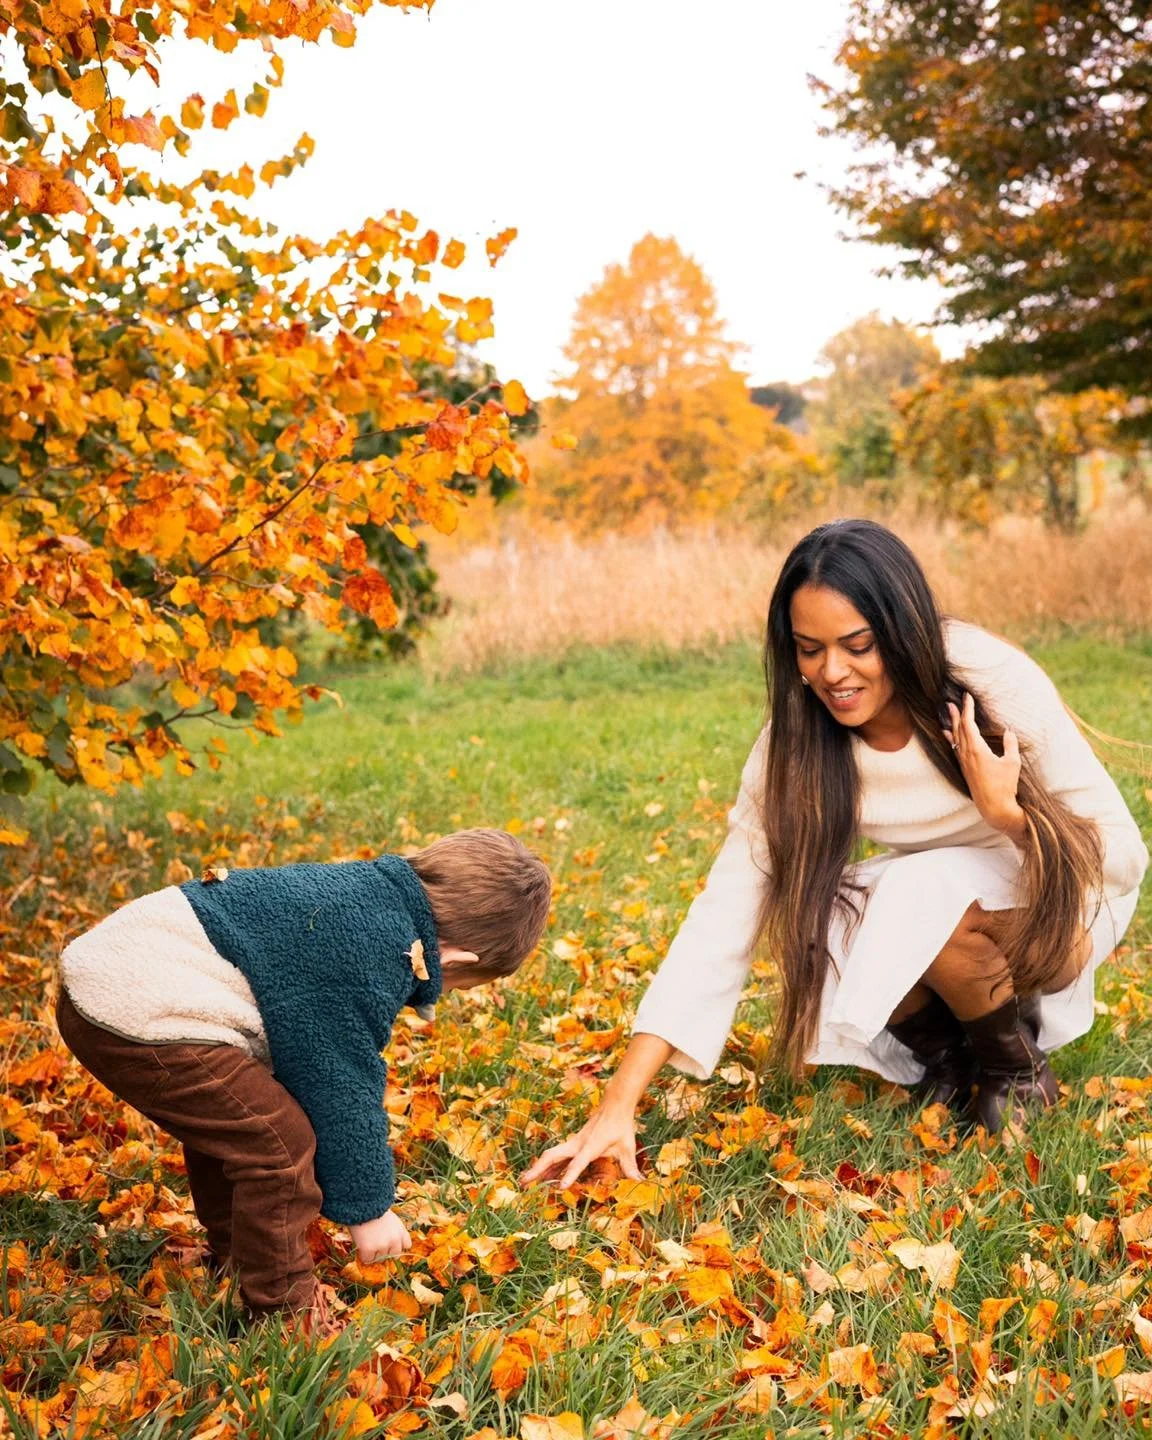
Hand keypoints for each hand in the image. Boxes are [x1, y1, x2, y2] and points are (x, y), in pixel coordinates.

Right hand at [349, 1209, 411, 1262]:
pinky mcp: (369, 1250)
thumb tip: (392, 1244)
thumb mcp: (392, 1218)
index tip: (391, 1243)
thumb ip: (396, 1231)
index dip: (398, 1244)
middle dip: (387, 1252)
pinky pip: (368, 1260)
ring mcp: (382, 1246)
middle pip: (394, 1255)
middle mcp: (395, 1241)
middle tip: (377, 1244)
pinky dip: (364, 1255)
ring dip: (374, 1253)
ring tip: (368, 1240)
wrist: (363, 1205)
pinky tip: (361, 1245)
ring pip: (380, 1258)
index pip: (406, 1245)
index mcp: (402, 1231)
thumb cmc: (375, 1209)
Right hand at [520, 1101, 641, 1188]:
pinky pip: (557, 1156)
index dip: (570, 1174)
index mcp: (591, 1145)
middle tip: (524, 1183)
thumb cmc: (621, 1126)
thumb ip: (631, 1167)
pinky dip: (547, 1166)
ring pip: (551, 1155)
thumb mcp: (628, 1147)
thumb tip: (640, 1182)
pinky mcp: (573, 1144)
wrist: (614, 1105)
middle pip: (553, 1156)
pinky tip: (541, 1177)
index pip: (579, 1162)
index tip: (560, 1187)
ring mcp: (573, 1143)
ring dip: (538, 1168)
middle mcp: (578, 1144)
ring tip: (524, 1182)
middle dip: (538, 1169)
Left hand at [945, 692, 1024, 838]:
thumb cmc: (1005, 785)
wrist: (994, 807)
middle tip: (952, 701)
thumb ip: (1010, 745)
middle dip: (956, 714)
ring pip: (955, 738)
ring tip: (948, 712)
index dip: (967, 709)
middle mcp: (966, 754)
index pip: (968, 724)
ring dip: (952, 723)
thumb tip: (1009, 731)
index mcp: (977, 750)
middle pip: (959, 729)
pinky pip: (955, 748)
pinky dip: (951, 738)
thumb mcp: (1012, 763)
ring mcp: (964, 762)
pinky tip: (947, 734)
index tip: (967, 697)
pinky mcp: (964, 768)